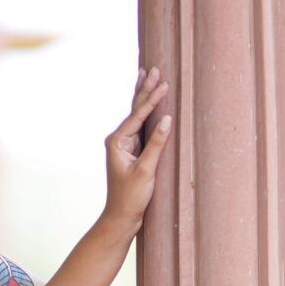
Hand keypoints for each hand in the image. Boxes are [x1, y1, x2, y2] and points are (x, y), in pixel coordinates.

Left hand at [103, 65, 172, 233]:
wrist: (121, 216)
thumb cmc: (131, 197)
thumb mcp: (145, 170)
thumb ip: (156, 144)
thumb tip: (166, 119)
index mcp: (117, 142)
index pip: (138, 115)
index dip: (152, 99)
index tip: (165, 83)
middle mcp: (118, 140)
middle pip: (134, 109)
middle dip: (145, 89)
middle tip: (153, 69)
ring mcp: (124, 144)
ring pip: (137, 115)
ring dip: (144, 96)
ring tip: (147, 75)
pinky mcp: (132, 151)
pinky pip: (140, 125)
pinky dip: (146, 111)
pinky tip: (148, 102)